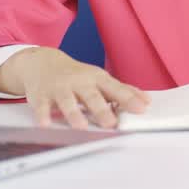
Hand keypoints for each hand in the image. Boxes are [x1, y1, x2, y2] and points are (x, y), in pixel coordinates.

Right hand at [0, 47, 150, 129]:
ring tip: (81, 126)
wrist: (43, 62)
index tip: (141, 108)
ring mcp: (60, 88)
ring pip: (67, 101)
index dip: (129, 99)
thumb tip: (146, 100)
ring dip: (74, 113)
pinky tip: (46, 124)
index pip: (115, 89)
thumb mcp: (100, 79)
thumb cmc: (77, 75)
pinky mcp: (42, 95)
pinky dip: (44, 114)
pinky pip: (42, 106)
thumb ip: (122, 90)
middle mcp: (79, 82)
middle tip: (111, 123)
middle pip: (92, 96)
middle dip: (101, 109)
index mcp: (96, 79)